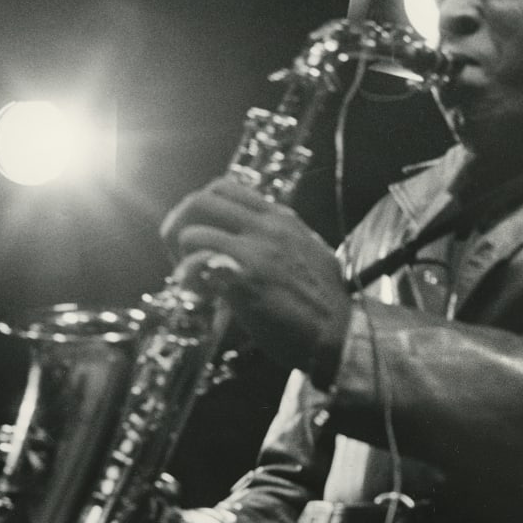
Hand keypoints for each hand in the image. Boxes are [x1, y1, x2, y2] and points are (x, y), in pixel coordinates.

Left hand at [159, 177, 350, 377]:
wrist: (342, 333)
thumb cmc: (327, 303)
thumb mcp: (311, 255)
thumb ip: (283, 242)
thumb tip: (257, 243)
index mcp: (281, 219)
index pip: (224, 189)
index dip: (202, 210)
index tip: (203, 237)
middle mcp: (267, 226)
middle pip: (199, 201)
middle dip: (180, 226)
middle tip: (183, 256)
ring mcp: (255, 250)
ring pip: (192, 233)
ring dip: (183, 259)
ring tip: (194, 282)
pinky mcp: (245, 278)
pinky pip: (197, 264)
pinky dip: (189, 280)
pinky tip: (200, 297)